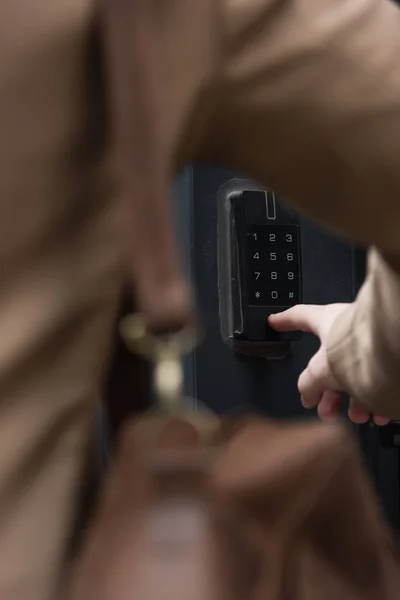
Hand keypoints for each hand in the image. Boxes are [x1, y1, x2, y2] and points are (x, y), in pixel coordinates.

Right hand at [268, 304, 389, 425]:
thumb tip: (307, 393)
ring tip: (357, 416)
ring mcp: (372, 343)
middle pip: (332, 362)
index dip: (285, 320)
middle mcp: (351, 330)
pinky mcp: (391, 360)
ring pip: (359, 375)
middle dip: (328, 391)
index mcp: (328, 322)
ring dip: (355, 401)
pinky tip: (378, 414)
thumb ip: (308, 383)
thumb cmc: (360, 347)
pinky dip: (378, 400)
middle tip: (326, 409)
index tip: (276, 322)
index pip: (300, 317)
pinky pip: (381, 381)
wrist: (395, 351)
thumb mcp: (320, 371)